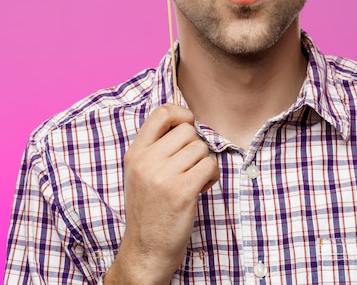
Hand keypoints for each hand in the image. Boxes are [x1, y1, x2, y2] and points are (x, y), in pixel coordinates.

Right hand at [105, 104, 218, 284]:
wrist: (145, 252)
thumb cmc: (148, 211)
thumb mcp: (139, 173)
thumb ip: (155, 147)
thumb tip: (185, 121)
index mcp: (135, 153)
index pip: (162, 113)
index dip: (181, 114)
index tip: (188, 125)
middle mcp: (147, 161)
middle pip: (187, 131)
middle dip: (195, 147)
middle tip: (188, 168)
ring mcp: (163, 176)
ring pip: (201, 148)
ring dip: (204, 164)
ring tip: (193, 181)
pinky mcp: (182, 191)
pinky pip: (210, 165)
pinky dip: (212, 176)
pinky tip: (201, 189)